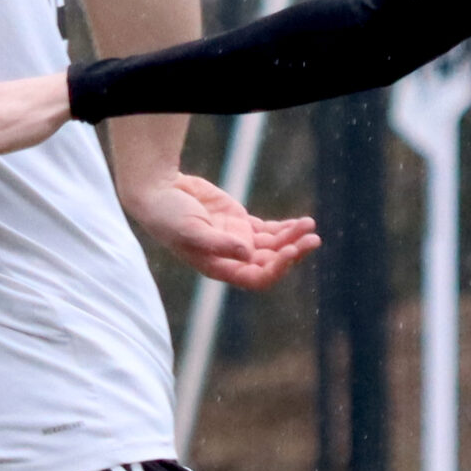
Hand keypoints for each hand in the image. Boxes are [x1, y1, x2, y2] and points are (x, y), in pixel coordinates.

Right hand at [120, 172, 319, 290]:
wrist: (158, 192)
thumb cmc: (168, 215)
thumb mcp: (191, 229)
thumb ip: (219, 242)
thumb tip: (248, 253)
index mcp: (219, 267)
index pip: (255, 277)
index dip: (276, 269)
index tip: (290, 251)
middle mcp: (231, 257)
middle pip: (270, 262)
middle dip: (292, 252)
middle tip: (312, 238)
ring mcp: (237, 240)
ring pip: (273, 245)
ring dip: (293, 238)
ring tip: (310, 225)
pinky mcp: (239, 222)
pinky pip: (268, 230)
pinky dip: (284, 228)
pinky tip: (300, 223)